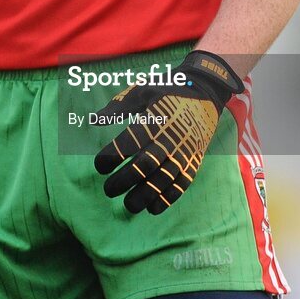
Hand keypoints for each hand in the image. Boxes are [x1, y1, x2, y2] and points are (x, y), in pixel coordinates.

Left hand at [93, 50, 243, 214]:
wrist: (206, 89)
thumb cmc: (169, 89)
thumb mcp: (142, 90)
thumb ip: (118, 107)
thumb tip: (93, 120)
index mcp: (154, 119)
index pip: (128, 143)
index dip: (111, 157)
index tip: (99, 166)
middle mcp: (168, 138)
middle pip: (144, 166)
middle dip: (124, 181)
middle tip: (108, 190)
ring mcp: (183, 151)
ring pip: (162, 180)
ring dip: (144, 195)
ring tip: (128, 205)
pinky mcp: (194, 160)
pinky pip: (181, 184)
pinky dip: (167, 199)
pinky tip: (152, 208)